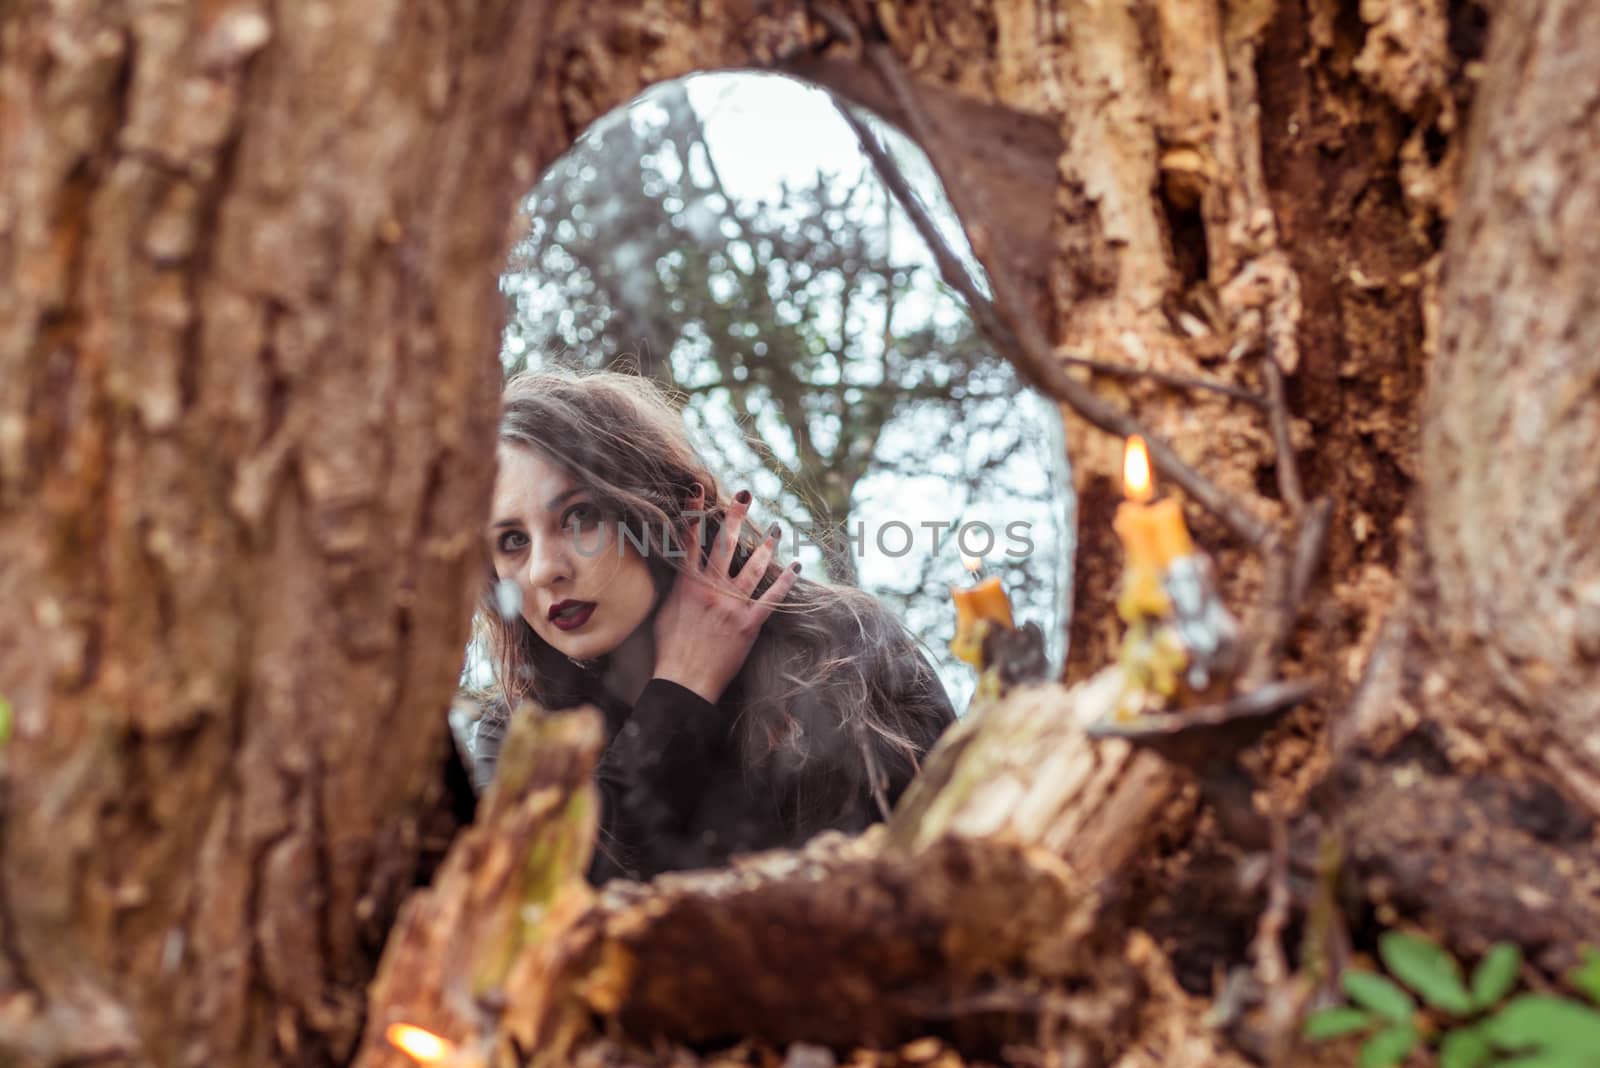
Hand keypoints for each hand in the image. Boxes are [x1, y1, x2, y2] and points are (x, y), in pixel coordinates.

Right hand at [651, 486, 800, 703]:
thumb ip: (676, 587)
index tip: (699, 489)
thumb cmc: (669, 650)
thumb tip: (681, 569)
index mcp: (687, 584)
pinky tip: (795, 566)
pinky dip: (786, 582)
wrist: (683, 681)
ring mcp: (732, 606)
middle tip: (745, 494)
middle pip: (725, 544)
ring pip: (753, 566)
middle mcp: (711, 589)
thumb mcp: (665, 611)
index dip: (694, 511)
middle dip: (735, 516)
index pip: (689, 540)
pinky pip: (772, 599)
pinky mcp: (749, 624)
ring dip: (766, 544)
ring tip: (776, 528)